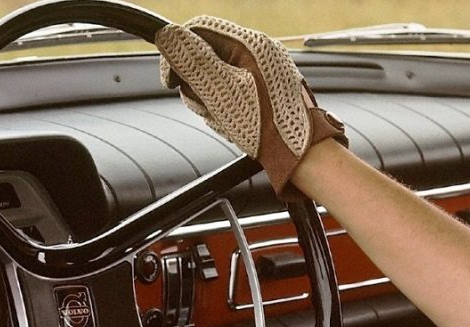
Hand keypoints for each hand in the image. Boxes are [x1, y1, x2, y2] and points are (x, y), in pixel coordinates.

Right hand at [156, 16, 346, 197]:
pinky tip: (234, 122)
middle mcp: (259, 51)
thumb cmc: (267, 126)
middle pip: (206, 54)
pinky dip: (225, 106)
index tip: (171, 81)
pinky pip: (231, 90)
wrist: (301, 154)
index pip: (199, 30)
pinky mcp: (265, 88)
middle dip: (196, 83)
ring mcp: (263, 70)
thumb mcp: (221, 91)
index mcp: (250, 44)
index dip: (178, 53)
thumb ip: (193, 61)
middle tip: (206, 105)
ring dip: (210, 99)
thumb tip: (168, 35)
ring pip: (216, 75)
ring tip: (224, 118)